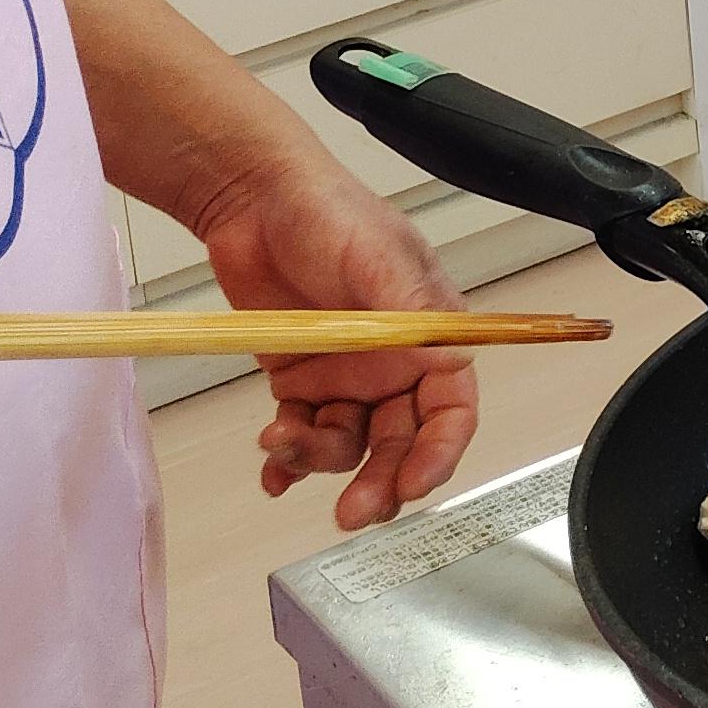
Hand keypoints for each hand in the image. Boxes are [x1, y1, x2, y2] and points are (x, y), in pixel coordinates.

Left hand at [185, 150, 478, 529]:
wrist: (253, 198)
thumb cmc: (328, 210)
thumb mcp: (379, 254)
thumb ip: (413, 310)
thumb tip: (454, 359)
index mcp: (426, 334)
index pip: (451, 407)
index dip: (441, 451)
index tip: (416, 481)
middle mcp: (391, 363)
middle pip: (400, 442)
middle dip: (382, 480)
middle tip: (355, 509)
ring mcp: (344, 375)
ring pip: (347, 445)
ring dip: (321, 461)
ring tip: (284, 446)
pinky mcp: (298, 379)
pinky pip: (300, 433)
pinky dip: (287, 460)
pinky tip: (272, 468)